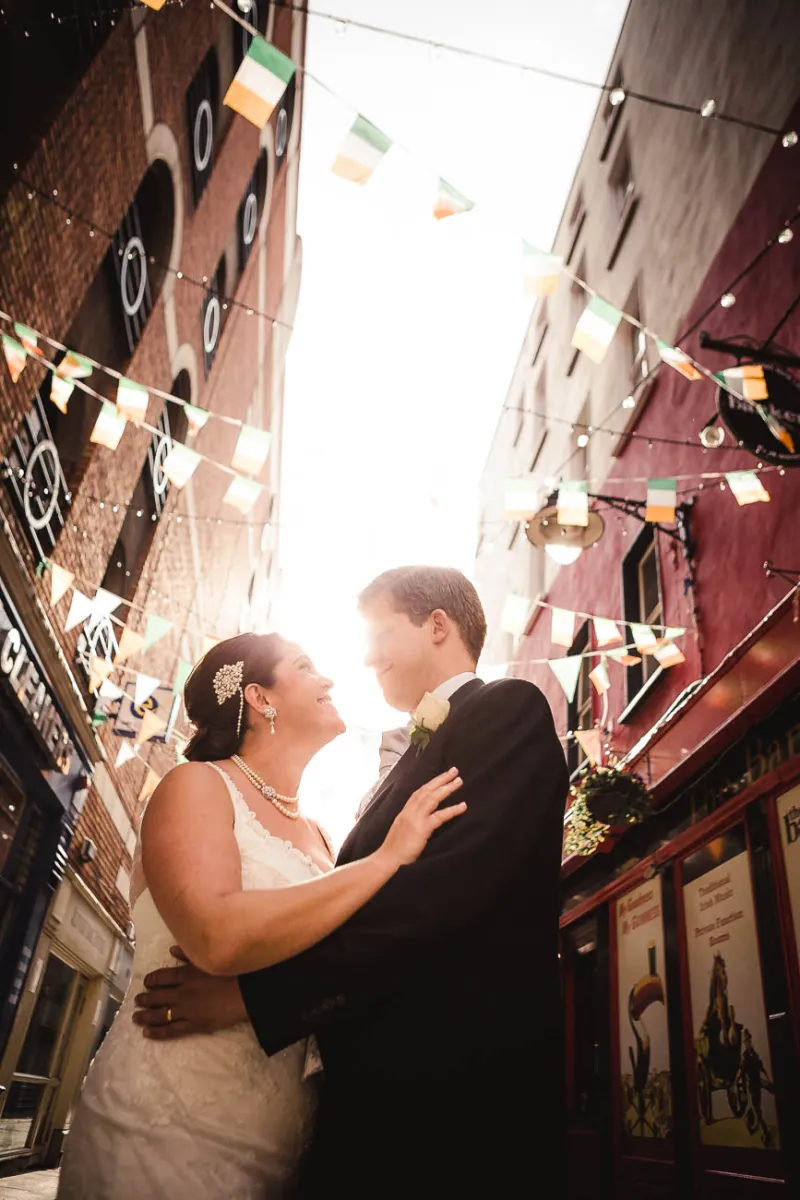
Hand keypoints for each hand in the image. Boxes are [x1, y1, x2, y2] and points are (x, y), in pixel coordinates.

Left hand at [132, 946, 247, 1039]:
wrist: (247, 994)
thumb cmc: (231, 973)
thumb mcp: (209, 960)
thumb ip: (188, 954)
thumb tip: (171, 949)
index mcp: (186, 974)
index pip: (161, 977)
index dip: (151, 980)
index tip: (146, 983)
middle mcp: (182, 993)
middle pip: (157, 996)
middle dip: (145, 999)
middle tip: (136, 1001)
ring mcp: (187, 1010)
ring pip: (160, 1014)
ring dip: (145, 1016)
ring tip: (136, 1017)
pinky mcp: (195, 1025)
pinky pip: (172, 1030)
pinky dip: (158, 1032)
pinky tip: (147, 1033)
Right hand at [379, 767, 465, 868]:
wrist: (386, 862)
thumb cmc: (394, 851)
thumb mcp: (401, 831)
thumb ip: (411, 823)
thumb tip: (422, 820)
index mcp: (404, 812)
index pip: (418, 793)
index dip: (430, 784)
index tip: (441, 777)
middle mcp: (409, 812)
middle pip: (426, 790)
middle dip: (441, 779)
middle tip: (454, 771)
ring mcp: (415, 820)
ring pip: (432, 798)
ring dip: (447, 788)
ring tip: (459, 781)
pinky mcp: (421, 829)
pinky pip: (439, 816)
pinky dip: (452, 810)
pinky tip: (463, 806)